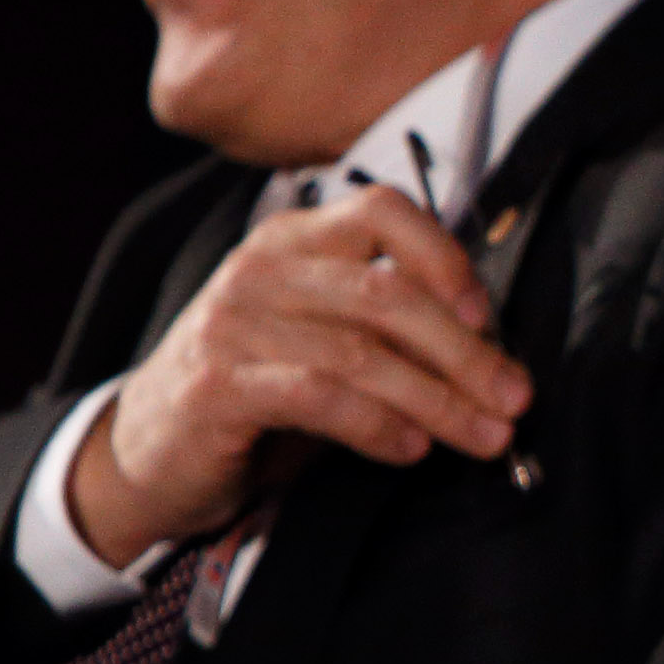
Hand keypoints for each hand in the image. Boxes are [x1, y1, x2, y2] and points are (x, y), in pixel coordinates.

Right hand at [70, 185, 532, 560]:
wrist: (150, 452)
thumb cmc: (258, 394)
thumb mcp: (324, 343)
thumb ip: (391, 332)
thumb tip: (495, 356)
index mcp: (292, 239)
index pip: (383, 211)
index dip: (445, 258)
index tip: (490, 317)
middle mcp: (258, 268)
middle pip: (386, 293)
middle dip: (466, 353)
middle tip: (514, 399)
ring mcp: (231, 324)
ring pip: (360, 352)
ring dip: (437, 400)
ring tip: (483, 437)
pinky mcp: (216, 386)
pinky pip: (319, 396)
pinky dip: (378, 425)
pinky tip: (411, 449)